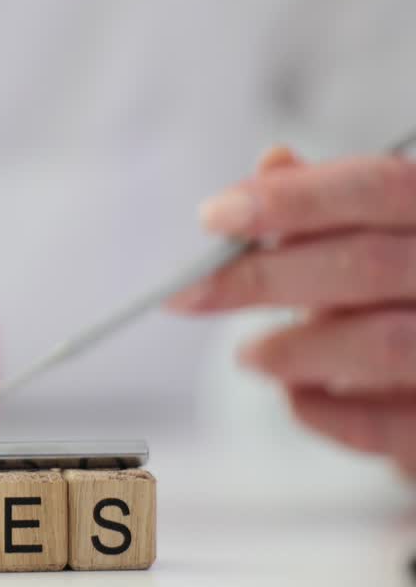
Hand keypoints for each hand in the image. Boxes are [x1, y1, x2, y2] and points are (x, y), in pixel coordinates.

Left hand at [171, 146, 415, 477]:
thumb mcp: (383, 234)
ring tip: (248, 355)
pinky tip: (296, 396)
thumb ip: (330, 203)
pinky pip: (383, 423)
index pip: (378, 186)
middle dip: (264, 278)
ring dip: (292, 349)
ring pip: (380, 343)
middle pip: (367, 265)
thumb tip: (272, 164)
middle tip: (192, 293)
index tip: (213, 216)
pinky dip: (322, 410)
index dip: (293, 199)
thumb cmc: (408, 295)